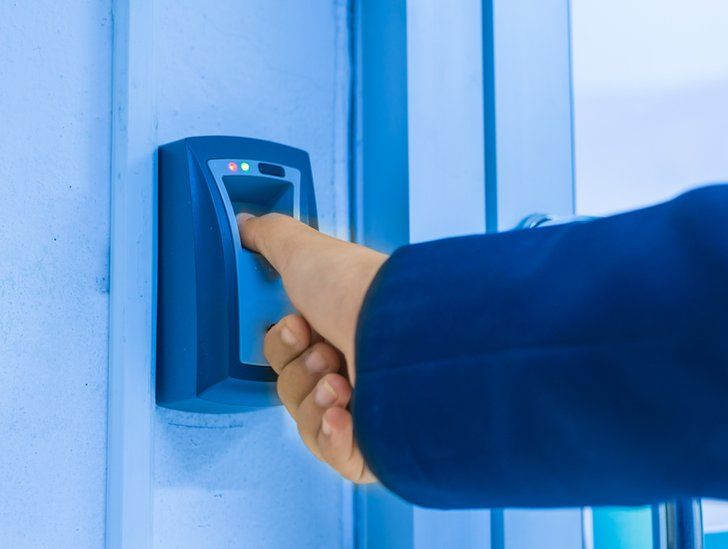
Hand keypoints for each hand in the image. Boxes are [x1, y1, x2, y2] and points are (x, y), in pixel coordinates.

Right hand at [237, 213, 387, 481]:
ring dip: (314, 399)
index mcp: (339, 332)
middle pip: (291, 388)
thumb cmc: (365, 296)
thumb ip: (271, 238)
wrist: (409, 339)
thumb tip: (245, 225)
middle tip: (324, 352)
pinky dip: (331, 436)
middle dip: (299, 370)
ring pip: (307, 422)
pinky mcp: (379, 448)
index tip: (295, 325)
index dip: (280, 344)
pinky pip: (334, 455)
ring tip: (342, 382)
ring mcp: (369, 410)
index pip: (285, 355)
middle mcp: (357, 369)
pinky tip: (344, 416)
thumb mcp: (307, 252)